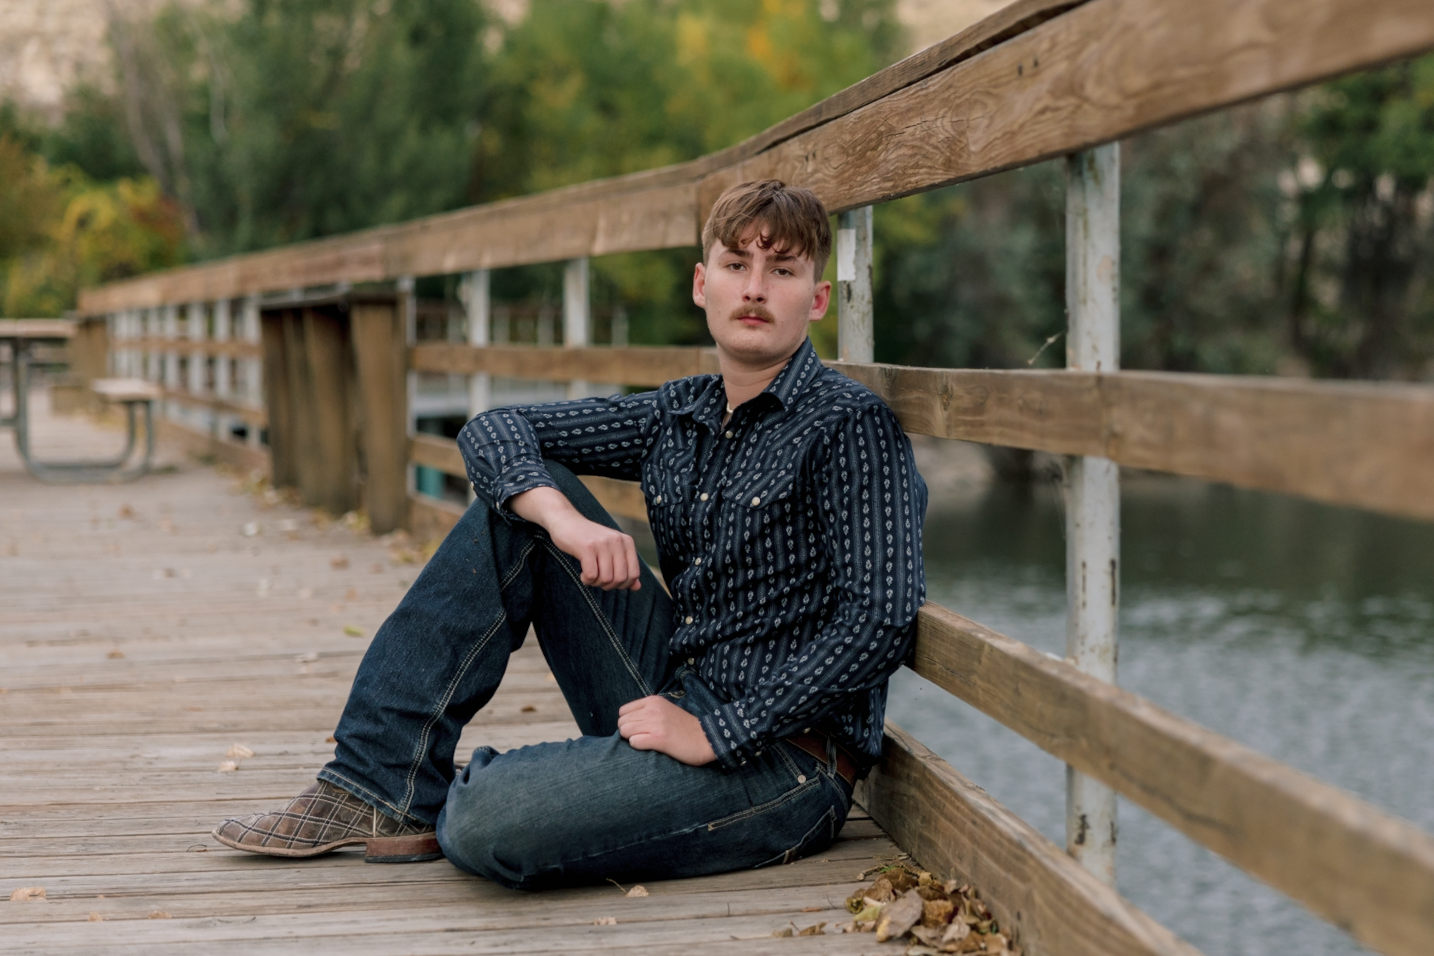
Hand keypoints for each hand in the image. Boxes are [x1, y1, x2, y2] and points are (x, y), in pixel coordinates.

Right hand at [509, 486, 641, 590]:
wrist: (565, 520)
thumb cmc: (588, 539)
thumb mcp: (610, 550)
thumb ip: (625, 567)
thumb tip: (637, 587)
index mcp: (626, 541)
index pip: (634, 574)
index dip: (623, 584)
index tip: (610, 581)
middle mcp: (617, 541)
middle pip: (620, 578)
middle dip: (608, 585)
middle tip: (597, 579)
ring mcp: (602, 543)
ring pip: (606, 579)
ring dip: (596, 583)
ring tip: (589, 575)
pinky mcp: (587, 547)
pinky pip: (591, 575)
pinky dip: (586, 580)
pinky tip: (582, 574)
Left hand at [617, 696, 716, 765]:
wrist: (707, 738)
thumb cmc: (685, 727)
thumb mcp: (665, 710)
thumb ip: (648, 711)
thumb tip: (628, 722)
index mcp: (653, 701)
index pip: (623, 711)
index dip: (628, 722)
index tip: (638, 729)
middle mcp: (652, 710)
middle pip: (622, 722)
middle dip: (628, 732)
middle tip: (642, 737)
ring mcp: (655, 723)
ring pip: (625, 731)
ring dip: (632, 739)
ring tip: (646, 741)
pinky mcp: (659, 739)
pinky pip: (634, 742)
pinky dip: (638, 746)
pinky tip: (650, 746)